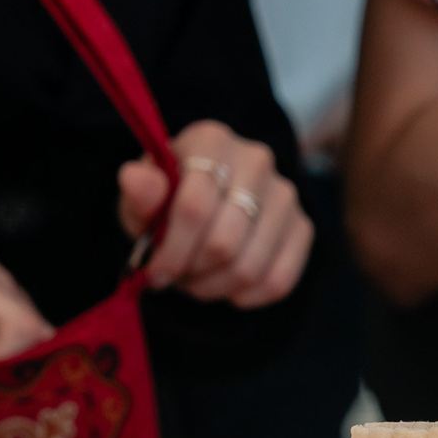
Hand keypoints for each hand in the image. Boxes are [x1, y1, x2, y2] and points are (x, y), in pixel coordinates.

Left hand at [117, 121, 312, 308]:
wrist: (204, 205)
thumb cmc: (167, 202)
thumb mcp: (142, 198)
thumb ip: (139, 192)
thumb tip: (134, 179)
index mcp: (210, 141)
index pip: (195, 207)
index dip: (172, 251)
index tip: (155, 272)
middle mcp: (256, 159)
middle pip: (224, 242)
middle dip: (193, 272)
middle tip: (177, 276)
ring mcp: (285, 194)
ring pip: (250, 267)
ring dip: (215, 287)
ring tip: (198, 281)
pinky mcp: (303, 225)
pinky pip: (279, 280)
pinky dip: (247, 296)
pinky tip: (228, 288)